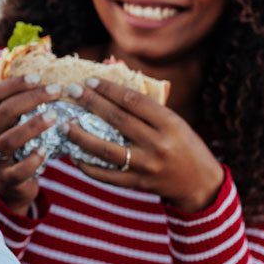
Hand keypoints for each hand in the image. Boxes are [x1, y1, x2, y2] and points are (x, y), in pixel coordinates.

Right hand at [0, 75, 64, 215]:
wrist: (13, 186)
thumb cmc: (19, 147)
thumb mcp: (14, 125)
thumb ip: (23, 107)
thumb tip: (51, 80)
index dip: (15, 84)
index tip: (39, 78)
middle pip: (3, 112)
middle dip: (31, 98)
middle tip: (55, 91)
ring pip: (8, 139)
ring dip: (33, 126)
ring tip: (54, 116)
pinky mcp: (5, 179)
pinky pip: (18, 170)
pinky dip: (33, 159)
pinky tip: (46, 150)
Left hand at [65, 78, 224, 211]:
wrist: (199, 183)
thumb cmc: (184, 145)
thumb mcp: (174, 122)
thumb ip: (147, 107)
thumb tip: (112, 86)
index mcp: (169, 123)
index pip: (133, 101)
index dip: (109, 89)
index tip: (90, 80)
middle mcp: (158, 144)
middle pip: (117, 120)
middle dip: (91, 103)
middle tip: (72, 91)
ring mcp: (146, 166)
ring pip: (105, 149)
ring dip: (80, 135)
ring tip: (64, 123)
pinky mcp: (137, 184)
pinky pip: (105, 175)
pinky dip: (87, 164)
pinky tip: (73, 152)